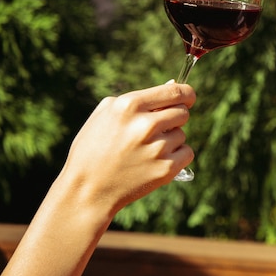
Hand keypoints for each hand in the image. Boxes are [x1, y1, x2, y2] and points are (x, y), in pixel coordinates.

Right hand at [57, 82, 195, 214]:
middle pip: (183, 112)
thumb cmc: (93, 149)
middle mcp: (145, 124)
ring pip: (181, 134)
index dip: (187, 93)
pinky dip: (176, 157)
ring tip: (145, 151)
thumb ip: (138, 98)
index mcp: (129, 105)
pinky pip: (187, 153)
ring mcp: (157, 148)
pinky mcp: (166, 169)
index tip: (189, 97)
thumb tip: (172, 84)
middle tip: (157, 130)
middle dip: (174, 119)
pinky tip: (155, 162)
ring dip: (170, 140)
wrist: (86, 191)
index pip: (175, 91)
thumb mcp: (106, 115)